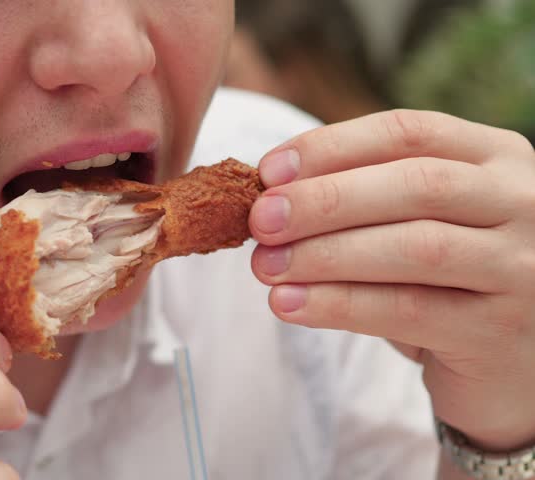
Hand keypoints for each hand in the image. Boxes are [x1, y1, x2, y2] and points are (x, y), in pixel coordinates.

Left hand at [249, 110, 534, 451]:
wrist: (508, 361)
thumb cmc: (444, 278)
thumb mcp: (414, 221)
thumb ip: (361, 197)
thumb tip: (269, 192)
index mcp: (494, 156)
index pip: (408, 132)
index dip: (332, 146)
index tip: (268, 171)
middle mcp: (521, 201)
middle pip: (415, 184)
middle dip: (325, 200)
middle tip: (260, 221)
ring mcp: (520, 266)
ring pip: (414, 248)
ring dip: (325, 254)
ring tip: (265, 266)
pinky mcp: (501, 331)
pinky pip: (409, 311)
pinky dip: (339, 305)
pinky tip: (289, 305)